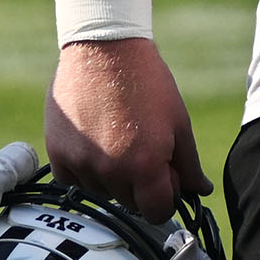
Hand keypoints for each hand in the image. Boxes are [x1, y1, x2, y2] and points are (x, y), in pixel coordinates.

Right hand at [44, 38, 204, 220]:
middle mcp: (111, 171)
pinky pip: (71, 181)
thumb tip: (200, 190)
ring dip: (110, 178)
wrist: (104, 47)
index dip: (164, 199)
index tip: (163, 181)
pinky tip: (93, 144)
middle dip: (139, 186)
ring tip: (115, 140)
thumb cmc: (147, 81)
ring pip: (101, 193)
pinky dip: (83, 170)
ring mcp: (81, 162)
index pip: (157, 213)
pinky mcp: (58, 151)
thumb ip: (189, 164)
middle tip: (139, 152)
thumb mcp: (178, 122)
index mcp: (146, 166)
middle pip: (129, 203)